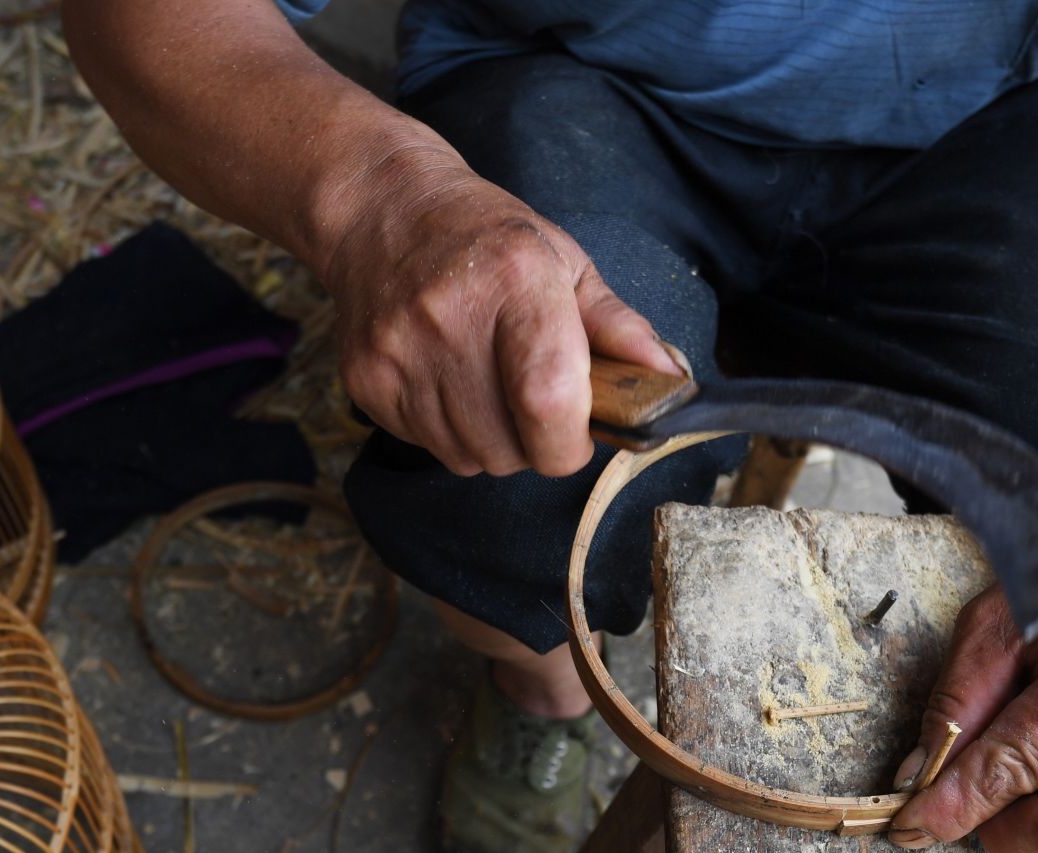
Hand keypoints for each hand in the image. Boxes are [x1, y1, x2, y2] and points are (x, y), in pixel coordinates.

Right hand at [320, 153, 680, 477]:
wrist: (382, 210)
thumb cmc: (486, 237)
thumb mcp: (564, 262)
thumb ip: (619, 327)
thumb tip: (672, 381)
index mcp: (516, 281)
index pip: (547, 401)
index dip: (569, 443)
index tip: (576, 437)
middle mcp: (450, 317)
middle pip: (508, 447)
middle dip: (532, 444)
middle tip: (528, 399)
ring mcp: (400, 351)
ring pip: (467, 457)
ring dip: (489, 440)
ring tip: (484, 383)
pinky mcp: (365, 378)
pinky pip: (424, 446)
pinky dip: (446, 432)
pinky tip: (445, 380)